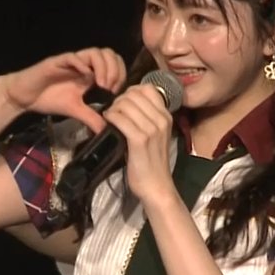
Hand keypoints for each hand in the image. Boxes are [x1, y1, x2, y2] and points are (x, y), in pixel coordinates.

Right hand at [0, 48, 124, 132]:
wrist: (24, 97)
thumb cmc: (49, 99)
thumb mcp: (75, 110)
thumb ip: (91, 117)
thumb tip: (108, 130)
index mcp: (90, 73)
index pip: (114, 63)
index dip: (120, 74)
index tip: (116, 92)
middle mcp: (83, 64)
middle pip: (108, 53)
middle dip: (115, 69)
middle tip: (111, 88)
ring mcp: (71, 61)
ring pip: (94, 52)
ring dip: (103, 67)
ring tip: (102, 84)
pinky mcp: (57, 62)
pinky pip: (73, 57)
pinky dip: (82, 64)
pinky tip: (85, 77)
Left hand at [102, 84, 174, 203]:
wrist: (156, 186)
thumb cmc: (152, 162)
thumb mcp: (156, 135)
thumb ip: (147, 118)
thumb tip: (128, 102)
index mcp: (166, 116)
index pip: (147, 89)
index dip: (131, 91)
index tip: (123, 103)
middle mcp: (161, 120)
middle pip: (134, 94)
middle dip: (119, 99)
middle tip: (114, 111)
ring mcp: (151, 129)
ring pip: (126, 104)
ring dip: (113, 108)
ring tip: (110, 117)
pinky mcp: (139, 140)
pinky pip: (120, 119)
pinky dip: (111, 117)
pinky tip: (108, 122)